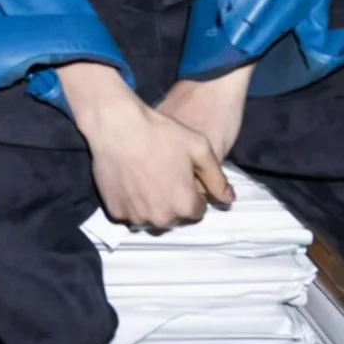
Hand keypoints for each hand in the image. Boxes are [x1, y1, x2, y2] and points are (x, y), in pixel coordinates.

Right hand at [59, 66, 233, 229]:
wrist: (116, 125)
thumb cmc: (160, 132)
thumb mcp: (199, 147)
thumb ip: (217, 178)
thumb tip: (229, 199)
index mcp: (185, 205)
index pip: (197, 209)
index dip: (192, 190)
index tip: (183, 174)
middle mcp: (162, 219)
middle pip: (174, 216)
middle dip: (173, 200)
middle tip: (164, 173)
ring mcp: (136, 217)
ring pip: (151, 217)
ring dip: (153, 204)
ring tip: (146, 176)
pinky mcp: (115, 211)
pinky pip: (130, 213)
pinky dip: (132, 202)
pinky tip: (130, 180)